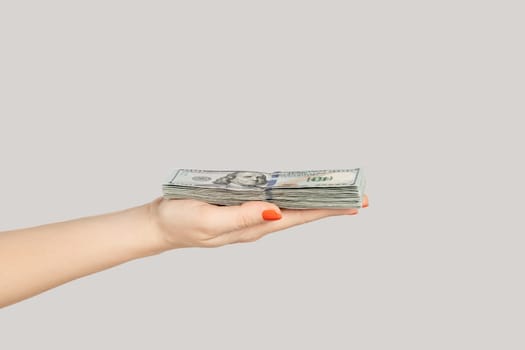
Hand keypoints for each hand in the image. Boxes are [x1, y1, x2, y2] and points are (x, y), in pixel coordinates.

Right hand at [150, 195, 367, 248]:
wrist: (160, 225)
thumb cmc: (180, 223)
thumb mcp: (209, 220)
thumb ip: (242, 217)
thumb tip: (277, 211)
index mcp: (253, 227)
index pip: (298, 217)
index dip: (326, 210)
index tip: (353, 204)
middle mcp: (256, 223)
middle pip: (299, 212)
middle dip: (329, 205)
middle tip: (357, 196)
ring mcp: (248, 215)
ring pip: (288, 206)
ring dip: (311, 200)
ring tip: (334, 193)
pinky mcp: (239, 206)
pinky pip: (271, 199)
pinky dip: (289, 193)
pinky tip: (298, 190)